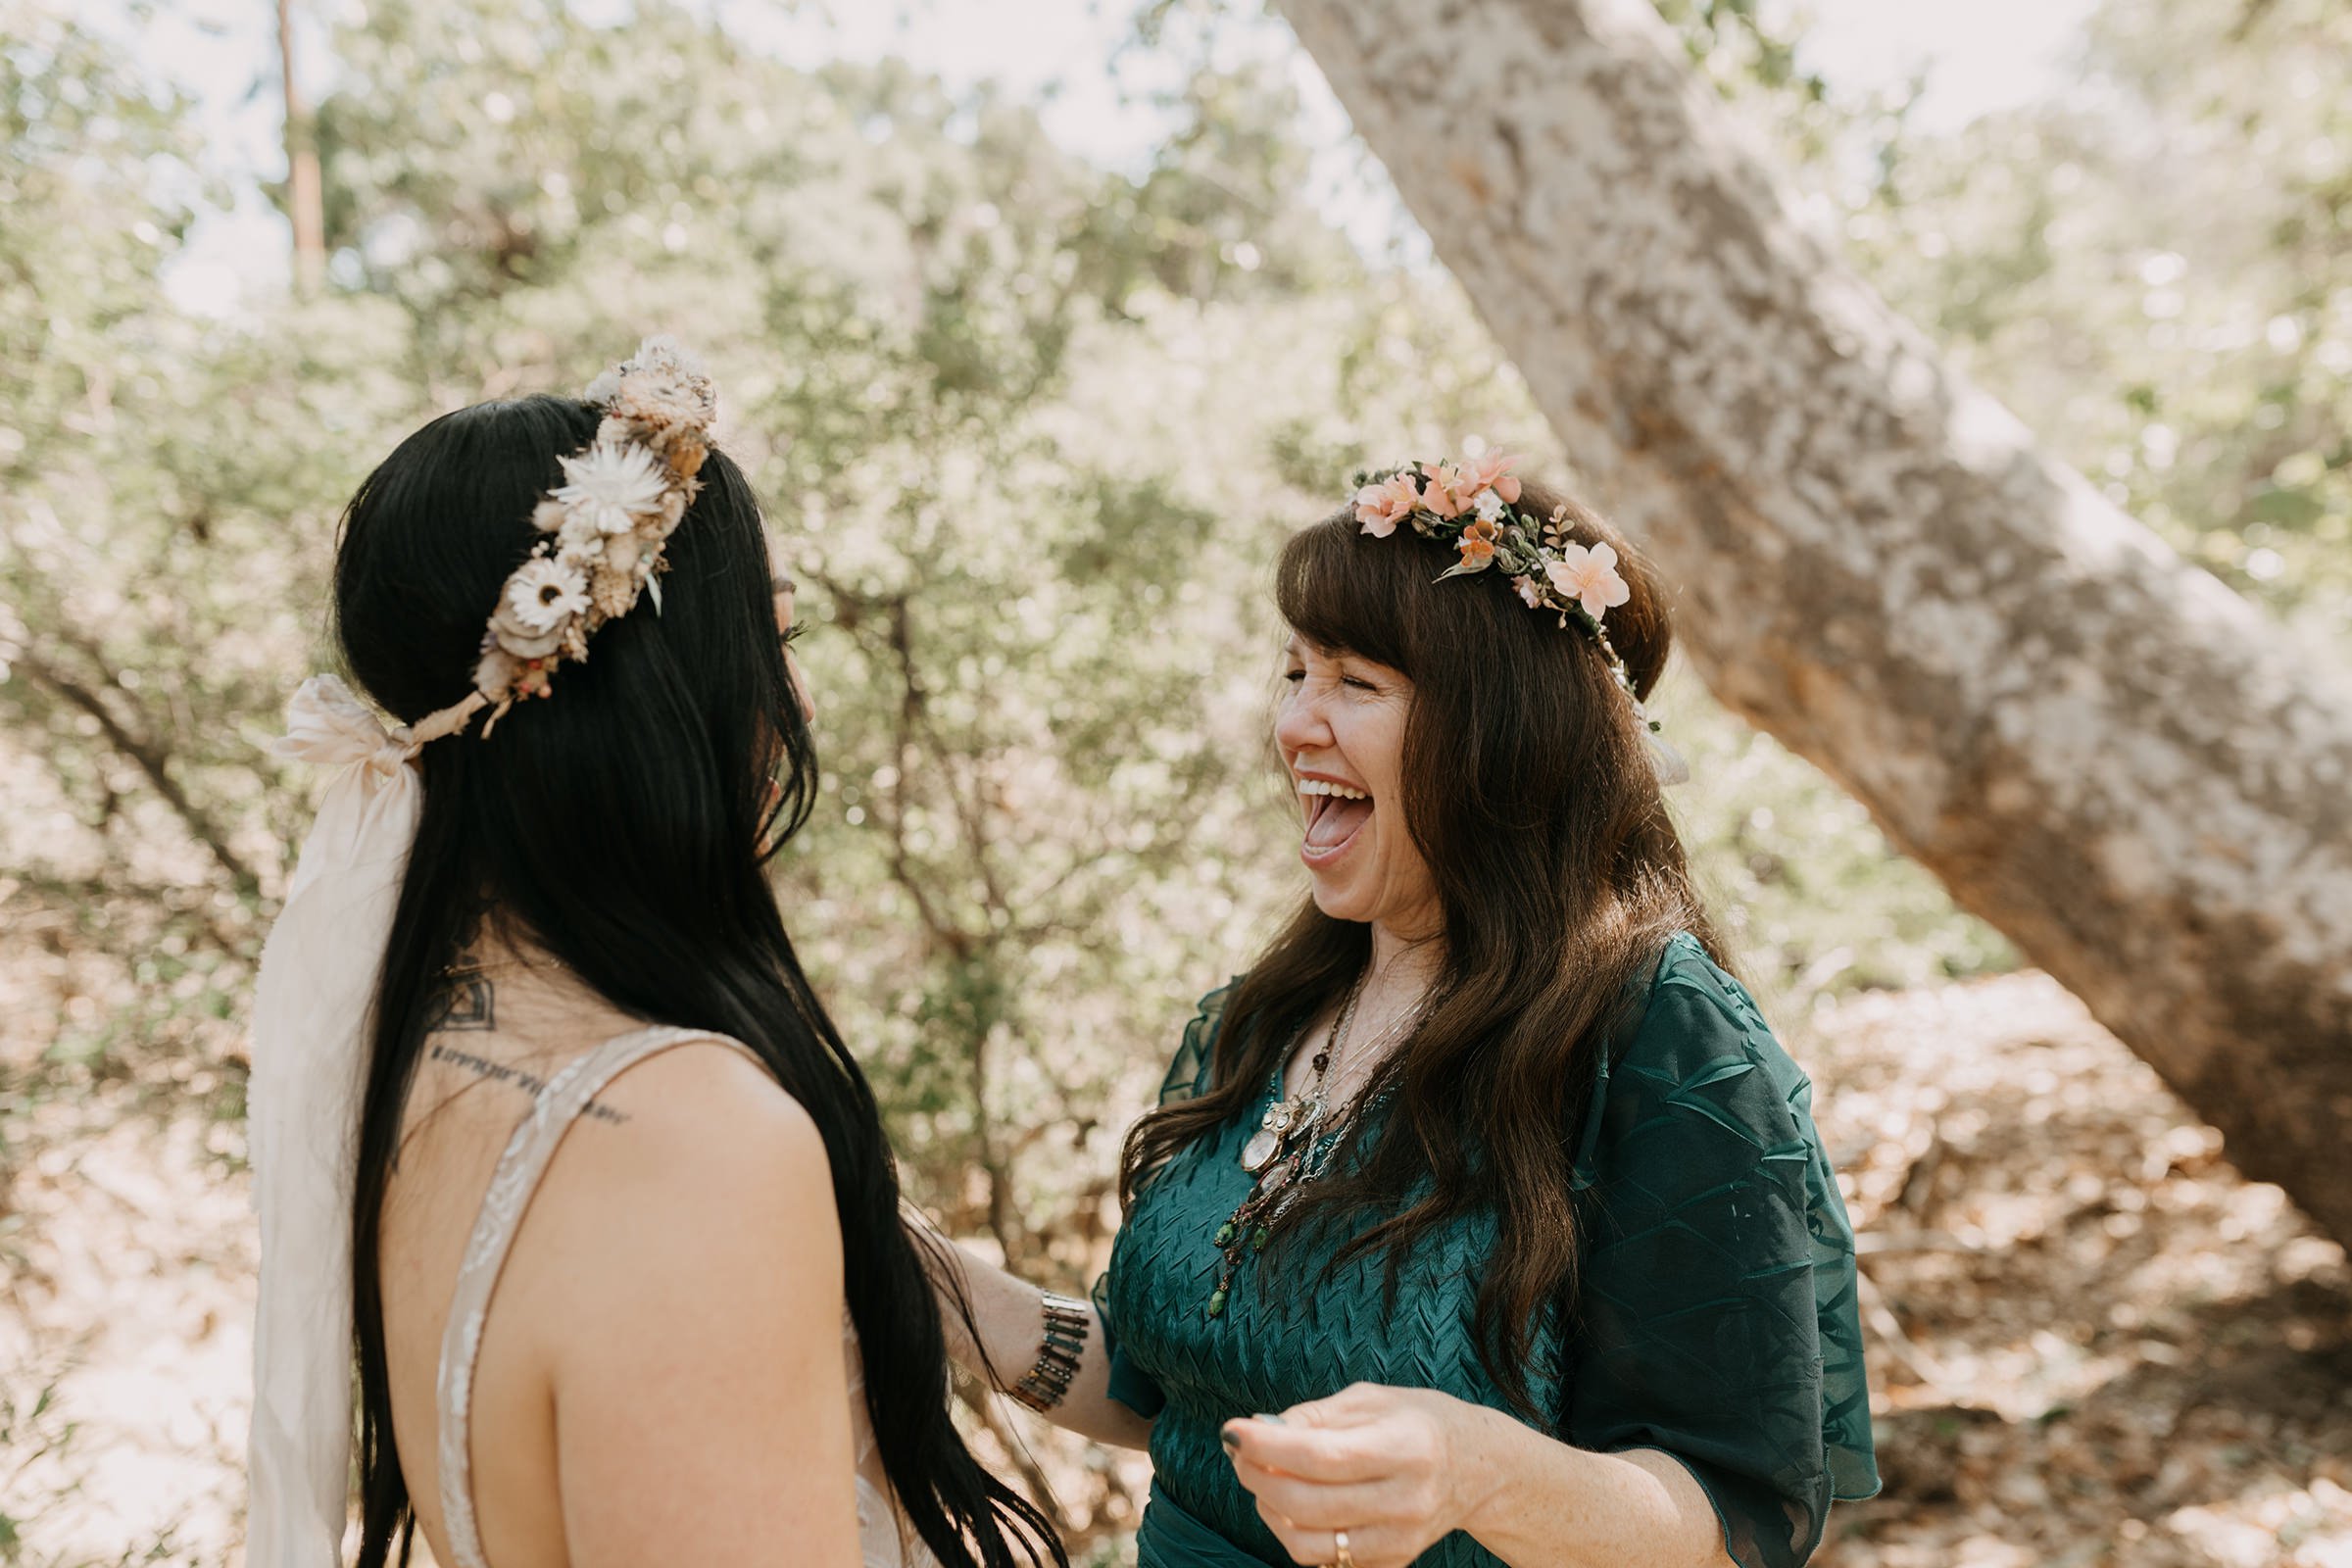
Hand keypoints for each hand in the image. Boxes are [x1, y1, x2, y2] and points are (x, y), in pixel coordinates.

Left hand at [1221, 1383, 1498, 1567]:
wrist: (1476, 1468)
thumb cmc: (1417, 1422)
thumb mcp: (1371, 1400)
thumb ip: (1314, 1417)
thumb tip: (1258, 1432)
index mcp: (1405, 1448)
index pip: (1320, 1456)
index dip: (1267, 1446)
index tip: (1233, 1431)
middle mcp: (1406, 1500)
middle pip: (1307, 1504)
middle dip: (1258, 1477)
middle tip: (1241, 1454)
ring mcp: (1400, 1540)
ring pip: (1308, 1544)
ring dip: (1269, 1511)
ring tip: (1263, 1479)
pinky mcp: (1392, 1563)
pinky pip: (1324, 1560)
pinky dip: (1294, 1533)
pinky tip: (1290, 1504)